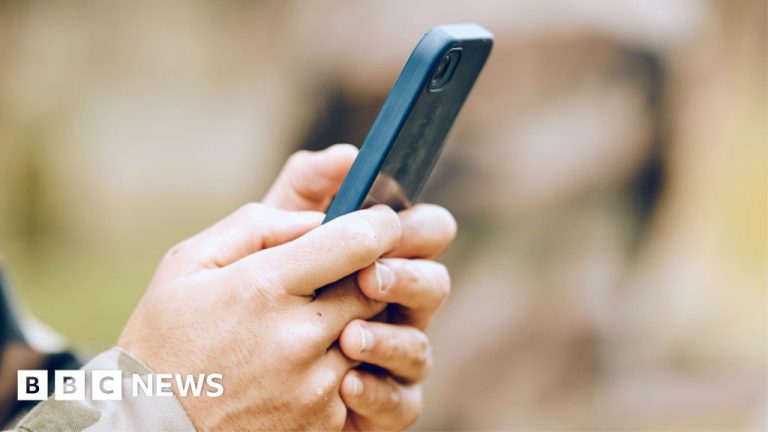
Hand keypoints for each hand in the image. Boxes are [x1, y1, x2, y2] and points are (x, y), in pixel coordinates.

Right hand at [118, 201, 401, 429]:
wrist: (150, 428)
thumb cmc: (164, 339)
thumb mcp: (188, 264)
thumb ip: (257, 227)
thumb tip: (318, 220)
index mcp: (264, 287)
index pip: (356, 243)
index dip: (379, 225)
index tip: (380, 222)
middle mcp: (298, 337)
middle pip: (373, 287)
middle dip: (364, 274)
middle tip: (335, 277)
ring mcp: (314, 385)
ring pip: (370, 333)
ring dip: (351, 320)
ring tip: (304, 325)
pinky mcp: (323, 420)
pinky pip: (357, 377)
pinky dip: (338, 363)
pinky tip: (297, 364)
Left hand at [264, 144, 455, 429]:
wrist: (212, 374)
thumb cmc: (248, 292)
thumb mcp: (271, 235)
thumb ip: (306, 189)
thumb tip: (348, 156)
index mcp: (378, 259)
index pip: (425, 234)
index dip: (420, 227)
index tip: (391, 225)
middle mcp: (393, 307)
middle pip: (434, 286)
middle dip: (409, 278)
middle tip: (371, 278)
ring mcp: (390, 358)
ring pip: (420, 348)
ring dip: (391, 339)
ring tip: (348, 338)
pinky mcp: (380, 406)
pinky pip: (402, 404)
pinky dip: (379, 392)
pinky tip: (346, 384)